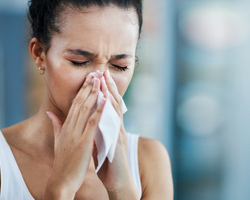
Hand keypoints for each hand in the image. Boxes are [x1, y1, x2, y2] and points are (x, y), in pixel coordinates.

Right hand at [44, 76, 105, 198]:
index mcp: (66, 126)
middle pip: (80, 103)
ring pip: (86, 109)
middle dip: (88, 87)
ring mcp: (76, 134)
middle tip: (95, 73)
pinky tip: (105, 100)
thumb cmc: (63, 160)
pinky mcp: (83, 142)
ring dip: (94, 93)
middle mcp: (70, 127)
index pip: (74, 104)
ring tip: (100, 80)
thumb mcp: (58, 140)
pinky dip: (99, 111)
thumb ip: (56, 125)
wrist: (62, 180)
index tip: (89, 79)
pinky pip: (93, 123)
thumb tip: (50, 112)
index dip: (82, 90)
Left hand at [97, 70, 139, 198]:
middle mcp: (116, 127)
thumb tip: (87, 121)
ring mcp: (119, 133)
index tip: (96, 77)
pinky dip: (111, 112)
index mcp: (110, 127)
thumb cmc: (107, 161)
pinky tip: (108, 103)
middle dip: (108, 87)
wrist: (117, 180)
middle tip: (102, 71)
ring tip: (105, 81)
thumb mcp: (98, 143)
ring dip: (110, 94)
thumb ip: (94, 130)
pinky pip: (115, 124)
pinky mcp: (119, 142)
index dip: (102, 91)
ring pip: (115, 110)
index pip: (106, 105)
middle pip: (113, 103)